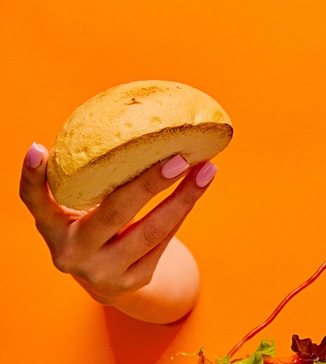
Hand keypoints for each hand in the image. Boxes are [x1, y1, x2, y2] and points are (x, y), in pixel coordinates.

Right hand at [19, 142, 216, 323]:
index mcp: (53, 227)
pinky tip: (199, 186)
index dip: (33, 176)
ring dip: (184, 198)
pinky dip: (183, 209)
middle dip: (149, 184)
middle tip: (179, 158)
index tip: (38, 148)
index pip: (34, 201)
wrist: (105, 280)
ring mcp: (103, 270)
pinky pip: (165, 240)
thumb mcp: (77, 209)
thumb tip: (125, 130)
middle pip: (114, 213)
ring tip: (206, 169)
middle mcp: (73, 252)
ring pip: (152, 230)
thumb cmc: (92, 228)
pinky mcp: (133, 279)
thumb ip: (87, 181)